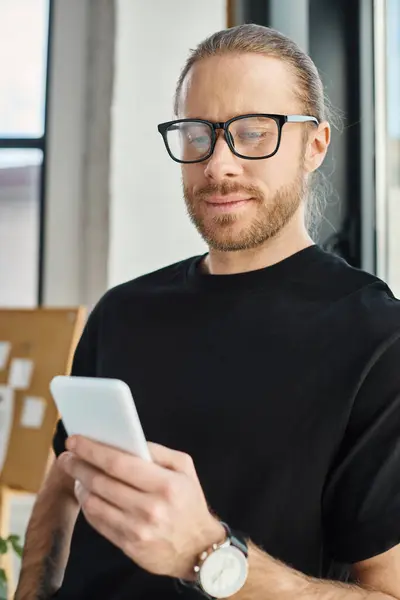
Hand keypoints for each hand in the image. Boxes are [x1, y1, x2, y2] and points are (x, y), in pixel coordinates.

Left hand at [58, 436, 224, 578]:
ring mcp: (137, 530)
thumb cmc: (189, 502)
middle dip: (79, 465)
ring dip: (80, 485)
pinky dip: (87, 505)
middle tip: (67, 455)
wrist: (197, 548)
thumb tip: (126, 440)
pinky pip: (98, 522)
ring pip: (94, 503)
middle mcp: (149, 508)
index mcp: (164, 484)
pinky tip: (86, 493)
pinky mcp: (128, 546)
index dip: (92, 450)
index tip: (76, 440)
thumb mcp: (184, 468)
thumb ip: (157, 451)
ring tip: (76, 473)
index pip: (118, 463)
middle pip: (101, 482)